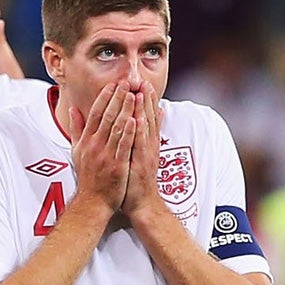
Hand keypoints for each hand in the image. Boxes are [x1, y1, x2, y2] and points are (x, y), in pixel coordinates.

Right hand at [67, 81, 132, 213]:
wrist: (93, 202)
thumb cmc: (87, 176)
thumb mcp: (76, 151)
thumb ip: (76, 129)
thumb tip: (73, 109)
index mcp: (86, 141)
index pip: (96, 113)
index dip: (104, 97)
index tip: (112, 84)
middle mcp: (95, 145)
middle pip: (107, 117)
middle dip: (117, 98)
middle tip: (126, 83)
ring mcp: (106, 155)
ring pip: (117, 128)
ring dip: (126, 110)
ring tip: (134, 95)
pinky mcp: (117, 166)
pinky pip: (124, 146)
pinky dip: (130, 132)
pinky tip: (136, 119)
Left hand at [121, 85, 164, 224]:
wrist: (143, 205)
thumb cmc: (137, 182)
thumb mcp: (140, 158)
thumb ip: (142, 140)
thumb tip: (143, 124)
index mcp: (146, 143)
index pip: (146, 117)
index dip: (145, 100)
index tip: (142, 83)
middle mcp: (148, 146)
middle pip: (148, 118)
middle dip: (146, 99)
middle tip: (144, 80)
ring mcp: (145, 154)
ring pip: (145, 127)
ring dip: (143, 110)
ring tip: (141, 92)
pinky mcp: (140, 163)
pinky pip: (140, 145)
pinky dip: (139, 131)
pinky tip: (136, 119)